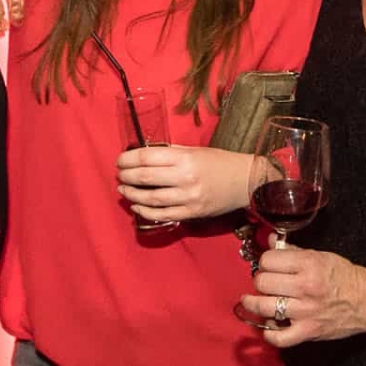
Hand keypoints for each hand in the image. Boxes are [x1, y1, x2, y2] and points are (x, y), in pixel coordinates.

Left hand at [116, 146, 252, 223]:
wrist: (246, 182)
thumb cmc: (220, 162)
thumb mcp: (195, 150)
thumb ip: (170, 152)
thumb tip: (143, 155)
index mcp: (185, 158)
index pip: (147, 157)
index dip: (128, 159)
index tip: (120, 160)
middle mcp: (185, 178)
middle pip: (144, 177)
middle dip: (126, 176)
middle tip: (119, 174)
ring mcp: (188, 198)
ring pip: (150, 199)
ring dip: (132, 194)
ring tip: (123, 189)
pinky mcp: (191, 213)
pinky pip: (162, 215)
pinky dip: (145, 211)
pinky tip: (137, 205)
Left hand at [237, 246, 365, 347]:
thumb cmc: (346, 276)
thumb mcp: (321, 256)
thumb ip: (293, 251)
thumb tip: (271, 241)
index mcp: (309, 264)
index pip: (268, 260)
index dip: (265, 261)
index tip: (269, 265)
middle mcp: (305, 287)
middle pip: (262, 282)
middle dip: (260, 281)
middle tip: (266, 283)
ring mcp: (305, 312)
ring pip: (264, 307)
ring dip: (254, 304)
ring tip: (253, 301)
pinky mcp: (308, 332)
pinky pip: (278, 338)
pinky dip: (268, 333)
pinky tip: (267, 324)